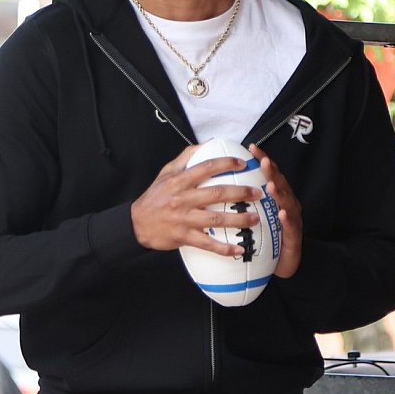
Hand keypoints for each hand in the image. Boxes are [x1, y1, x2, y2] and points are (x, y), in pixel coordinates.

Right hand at [131, 146, 261, 255]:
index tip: (243, 163)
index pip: (206, 167)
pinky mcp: (184, 237)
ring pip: (216, 218)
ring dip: (238, 219)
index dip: (226, 164)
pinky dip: (223, 248)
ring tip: (255, 219)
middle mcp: (183, 198)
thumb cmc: (154, 196)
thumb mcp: (166, 172)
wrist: (136, 223)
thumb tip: (207, 143)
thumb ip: (186, 157)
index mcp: (180, 181)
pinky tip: (239, 249)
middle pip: (217, 193)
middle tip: (258, 193)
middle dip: (240, 192)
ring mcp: (184, 218)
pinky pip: (207, 243)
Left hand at [251, 143, 300, 277]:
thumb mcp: (251, 217)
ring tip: (271, 185)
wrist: (280, 265)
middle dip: (272, 172)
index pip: (268, 175)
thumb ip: (241, 202)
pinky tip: (282, 214)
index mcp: (275, 198)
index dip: (261, 161)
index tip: (251, 148)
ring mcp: (292, 220)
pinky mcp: (294, 237)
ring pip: (287, 203)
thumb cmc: (264, 240)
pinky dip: (286, 219)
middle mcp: (286, 205)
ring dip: (280, 193)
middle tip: (263, 161)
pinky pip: (290, 227)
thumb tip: (220, 186)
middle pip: (280, 184)